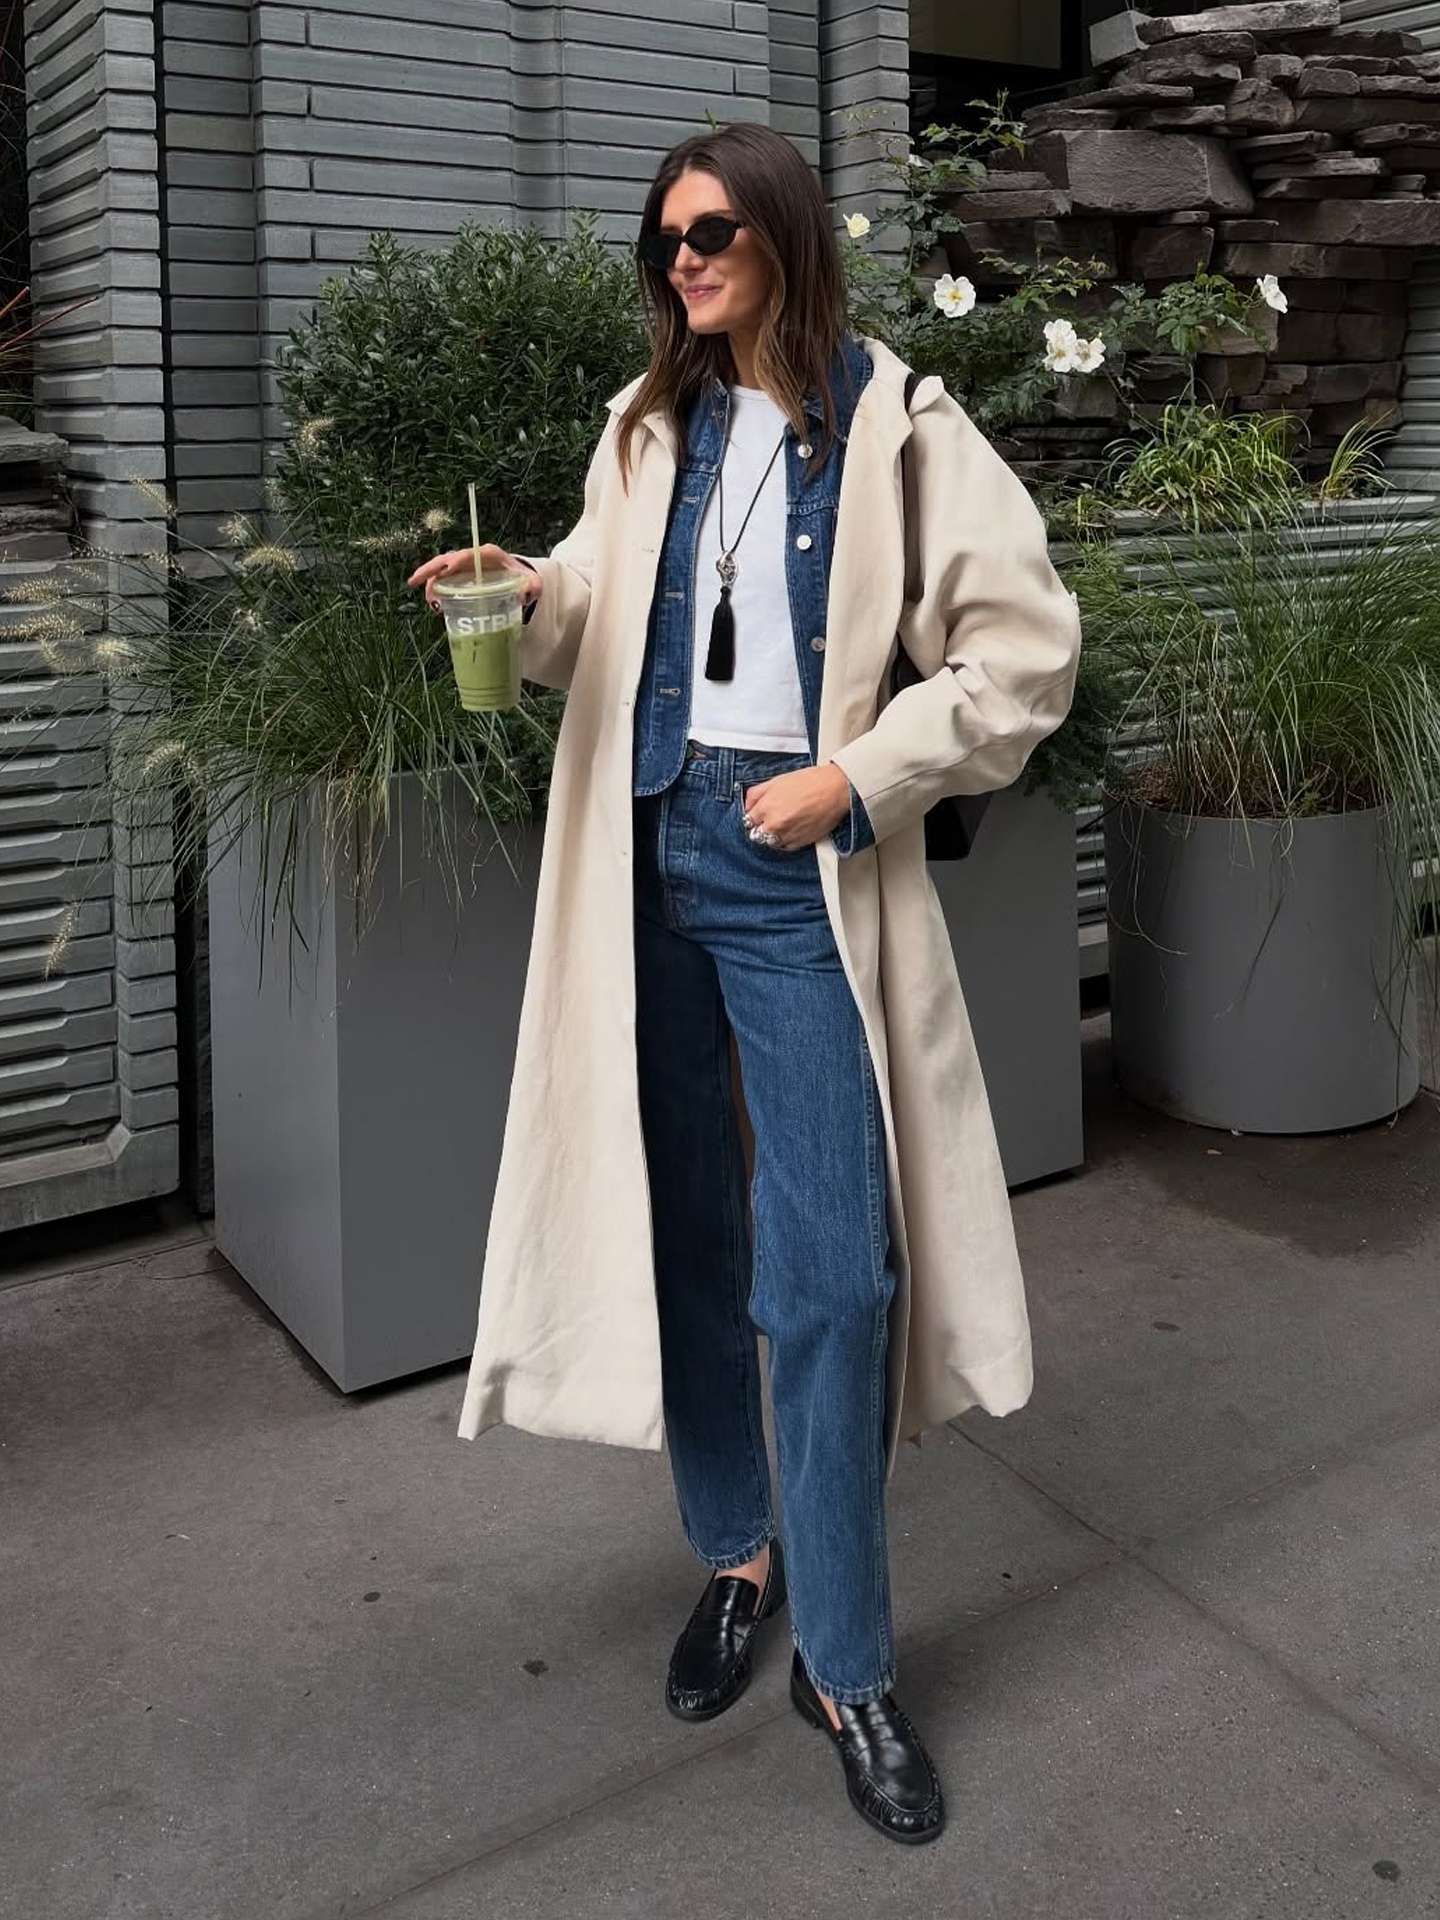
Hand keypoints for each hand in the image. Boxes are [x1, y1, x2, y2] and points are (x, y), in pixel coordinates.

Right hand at [407, 543, 541, 613]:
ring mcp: (464, 566)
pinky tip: (433, 604)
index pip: (470, 555)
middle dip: (430, 569)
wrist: (517, 578)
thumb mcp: (532, 583)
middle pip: (447, 559)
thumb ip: (533, 587)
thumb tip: (526, 594)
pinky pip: (443, 579)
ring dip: (429, 581)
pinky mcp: (460, 576)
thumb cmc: (522, 579)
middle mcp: (473, 557)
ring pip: (441, 569)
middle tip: (415, 581)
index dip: (456, 561)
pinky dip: (435, 589)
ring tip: (427, 600)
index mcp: (489, 554)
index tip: (446, 570)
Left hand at [740, 764, 850, 850]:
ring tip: (785, 821)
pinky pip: (784, 847)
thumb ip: (756, 793)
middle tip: (772, 817)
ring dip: (773, 835)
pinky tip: (793, 827)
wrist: (836, 790)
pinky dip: (785, 840)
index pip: (748, 820)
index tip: (758, 814)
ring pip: (770, 843)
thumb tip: (747, 804)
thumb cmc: (811, 782)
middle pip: (756, 834)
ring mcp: (786, 836)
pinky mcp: (800, 843)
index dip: (754, 816)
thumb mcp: (777, 780)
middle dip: (761, 827)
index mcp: (766, 808)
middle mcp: (774, 825)